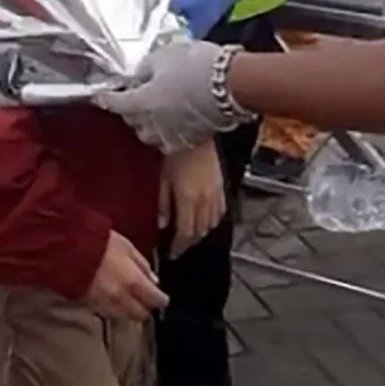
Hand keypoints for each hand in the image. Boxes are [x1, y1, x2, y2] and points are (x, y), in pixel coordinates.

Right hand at [85, 231, 168, 320]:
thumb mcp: (126, 246)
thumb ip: (142, 264)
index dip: (161, 299)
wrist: (65, 248)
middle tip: (145, 301)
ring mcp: (104, 304)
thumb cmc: (100, 242)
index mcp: (134, 282)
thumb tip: (154, 281)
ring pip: (124, 317)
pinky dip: (113, 309)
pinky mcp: (89, 305)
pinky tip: (112, 301)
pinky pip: (107, 313)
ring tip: (128, 302)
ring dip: (129, 311)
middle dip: (145, 308)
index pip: (155, 300)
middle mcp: (122, 298)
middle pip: (140, 314)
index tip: (162, 297)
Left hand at [95, 40, 236, 152]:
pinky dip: (166, 133)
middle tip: (133, 97)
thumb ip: (145, 68)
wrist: (232, 84)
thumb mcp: (163, 56)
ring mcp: (173, 134)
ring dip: (146, 125)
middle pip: (131, 121)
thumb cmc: (195, 65)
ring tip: (151, 113)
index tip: (99, 97)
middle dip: (129, 110)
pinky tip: (171, 123)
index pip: (115, 104)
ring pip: (149, 135)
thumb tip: (138, 76)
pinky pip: (170, 141)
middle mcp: (153, 123)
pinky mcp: (192, 140)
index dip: (106, 99)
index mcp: (141, 102)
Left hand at [161, 140, 226, 258]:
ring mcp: (216, 194)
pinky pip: (220, 212)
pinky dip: (212, 221)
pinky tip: (206, 221)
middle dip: (189, 242)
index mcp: (188, 200)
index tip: (171, 254)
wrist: (196, 131)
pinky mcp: (222, 186)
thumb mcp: (162, 177)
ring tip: (190, 236)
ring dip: (200, 233)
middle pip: (199, 231)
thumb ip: (163, 202)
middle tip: (179, 247)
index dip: (178, 246)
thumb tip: (162, 224)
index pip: (185, 233)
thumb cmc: (174, 151)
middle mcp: (205, 201)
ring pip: (211, 224)